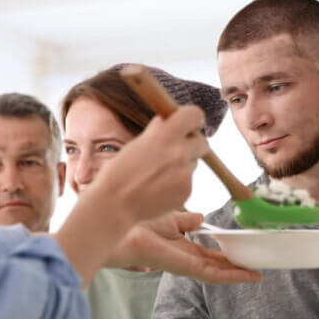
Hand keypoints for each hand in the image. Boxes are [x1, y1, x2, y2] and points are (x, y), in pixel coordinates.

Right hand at [85, 107, 209, 224]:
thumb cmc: (119, 172)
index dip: (193, 119)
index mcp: (164, 136)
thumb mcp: (137, 144)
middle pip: (203, 142)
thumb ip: (157, 131)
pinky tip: (160, 187)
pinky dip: (178, 182)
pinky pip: (188, 180)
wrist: (115, 204)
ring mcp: (185, 174)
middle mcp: (178, 153)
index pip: (194, 115)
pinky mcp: (186, 191)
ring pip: (194, 162)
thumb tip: (168, 119)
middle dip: (192, 144)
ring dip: (183, 164)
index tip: (189, 124)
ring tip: (159, 173)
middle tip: (177, 149)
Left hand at [113, 212, 262, 284]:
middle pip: (218, 267)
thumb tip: (201, 218)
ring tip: (258, 276)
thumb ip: (187, 221)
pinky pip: (214, 275)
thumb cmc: (141, 223)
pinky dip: (232, 276)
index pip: (211, 256)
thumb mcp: (172, 218)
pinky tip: (247, 276)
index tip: (245, 255)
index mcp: (184, 249)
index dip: (228, 257)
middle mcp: (188, 260)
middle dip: (237, 269)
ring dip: (239, 275)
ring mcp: (188, 266)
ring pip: (219, 275)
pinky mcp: (187, 268)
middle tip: (258, 268)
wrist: (125, 227)